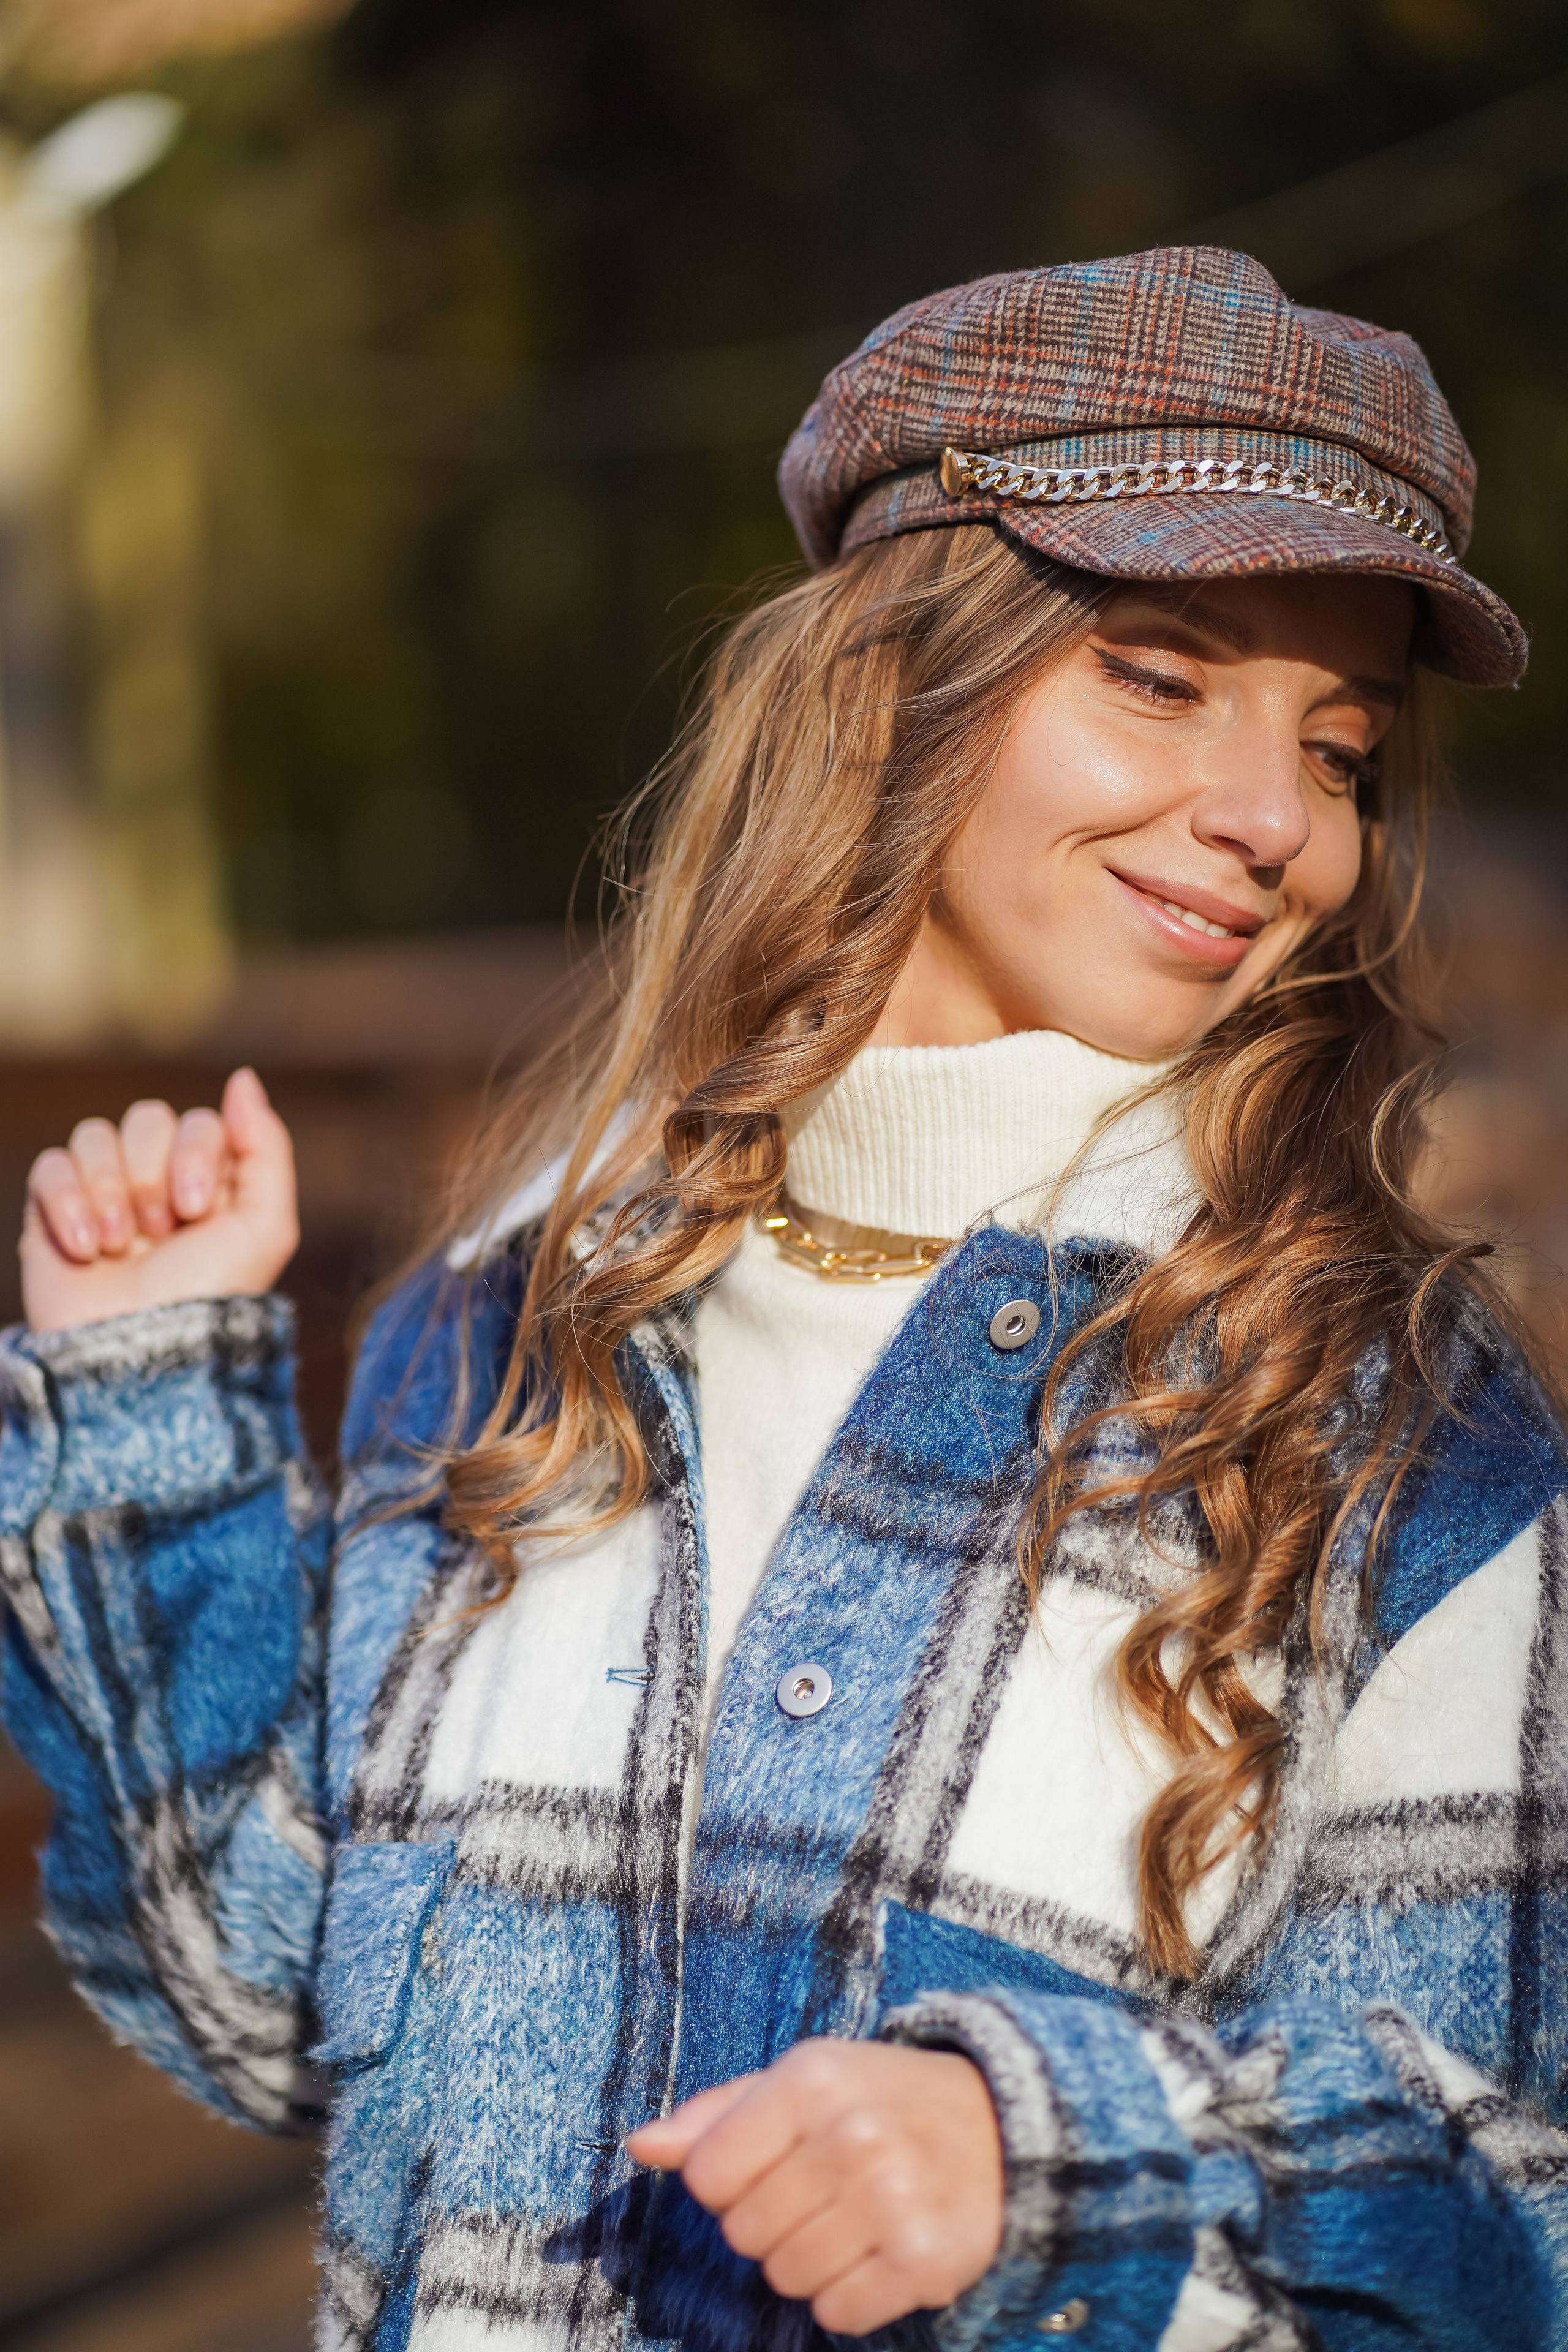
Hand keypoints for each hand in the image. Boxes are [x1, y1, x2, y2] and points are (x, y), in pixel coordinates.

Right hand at [21, 1067, 299, 1333]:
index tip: (196, 1209)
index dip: (195, 1154)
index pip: (199, 1121)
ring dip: (110, 1190)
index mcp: (211, 1181)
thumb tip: (243, 1076)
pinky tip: (86, 1248)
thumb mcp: (265, 1227)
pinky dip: (67, 1203)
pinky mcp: (53, 1212)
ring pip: (95, 1135)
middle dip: (151, 1174)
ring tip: (119, 1246)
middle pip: (146, 1118)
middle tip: (160, 1230)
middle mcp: (157, 1182)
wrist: (140, 1357)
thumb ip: (266, 1146)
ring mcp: (103, 1194)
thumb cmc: (209, 1297)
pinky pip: (50, 1167)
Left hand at [626, 2039, 1003, 2335]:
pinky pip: (838, 2314)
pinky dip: (851, 2296)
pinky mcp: (926, 2261)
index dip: (728, 2184)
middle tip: (821, 2194)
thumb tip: (640, 2146)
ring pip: (786, 2278)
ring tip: (852, 2221)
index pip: (708, 2175)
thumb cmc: (882, 2101)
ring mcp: (892, 2201)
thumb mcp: (804, 2080)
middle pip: (743, 2233)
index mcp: (811, 2081)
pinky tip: (880, 2252)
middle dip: (770, 2224)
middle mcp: (851, 2136)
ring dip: (809, 2262)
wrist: (1003, 2126)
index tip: (770, 2168)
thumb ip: (719, 2115)